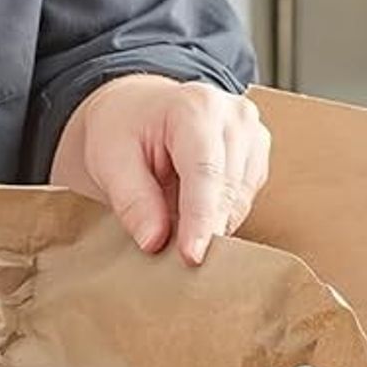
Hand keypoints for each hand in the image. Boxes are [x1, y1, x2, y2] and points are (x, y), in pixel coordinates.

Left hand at [51, 75, 271, 263]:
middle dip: (203, 230)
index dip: (200, 220)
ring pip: (240, 202)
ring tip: (172, 222)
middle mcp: (234, 116)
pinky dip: (218, 217)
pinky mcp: (256, 155)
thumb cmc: (121, 131)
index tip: (191, 257)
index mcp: (195, 108)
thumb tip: (155, 242)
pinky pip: (243, 202)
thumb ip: (133, 202)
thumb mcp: (110, 162)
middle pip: (228, 191)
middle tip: (171, 258)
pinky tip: (191, 212)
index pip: (205, 173)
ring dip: (209, 224)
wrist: (135, 112)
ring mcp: (252, 134)